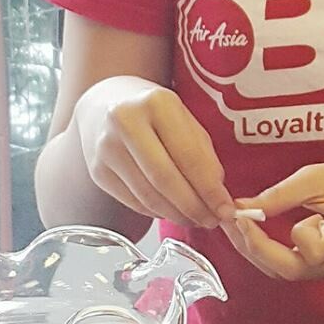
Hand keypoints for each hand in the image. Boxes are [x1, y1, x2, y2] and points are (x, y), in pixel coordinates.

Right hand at [74, 76, 236, 228]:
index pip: (188, 156)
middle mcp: (125, 122)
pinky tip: (172, 212)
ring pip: (148, 196)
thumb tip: (217, 197)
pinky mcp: (97, 171)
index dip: (210, 189)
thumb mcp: (185, 120)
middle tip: (212, 221)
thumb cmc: (154, 113)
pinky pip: (134, 202)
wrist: (105, 103)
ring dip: (177, 215)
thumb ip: (204, 155)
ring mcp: (106, 148)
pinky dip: (158, 212)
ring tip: (196, 219)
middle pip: (165, 179)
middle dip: (194, 207)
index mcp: (156, 103)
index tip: (226, 210)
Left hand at [227, 163, 323, 282]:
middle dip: (255, 248)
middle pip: (292, 270)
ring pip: (290, 272)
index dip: (281, 237)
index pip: (312, 250)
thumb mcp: (321, 175)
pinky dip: (272, 254)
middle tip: (232, 223)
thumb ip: (281, 194)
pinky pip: (296, 269)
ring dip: (259, 252)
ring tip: (240, 226)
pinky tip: (259, 234)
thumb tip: (241, 208)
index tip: (252, 215)